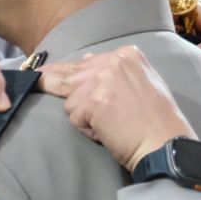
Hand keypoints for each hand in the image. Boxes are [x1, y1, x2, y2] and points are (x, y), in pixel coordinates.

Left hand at [42, 47, 195, 170]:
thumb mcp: (141, 84)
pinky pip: (74, 118)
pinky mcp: (91, 101)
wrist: (166, 145)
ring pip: (70, 100)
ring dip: (84, 117)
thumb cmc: (157, 121)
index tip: (53, 76)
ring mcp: (101, 80)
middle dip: (51, 81)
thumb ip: (113, 72)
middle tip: (34, 79)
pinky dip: (87, 130)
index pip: (85, 63)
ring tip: (111, 126)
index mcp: (127, 54)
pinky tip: (108, 132)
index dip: (71, 75)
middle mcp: (113, 61)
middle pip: (69, 75)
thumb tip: (82, 62)